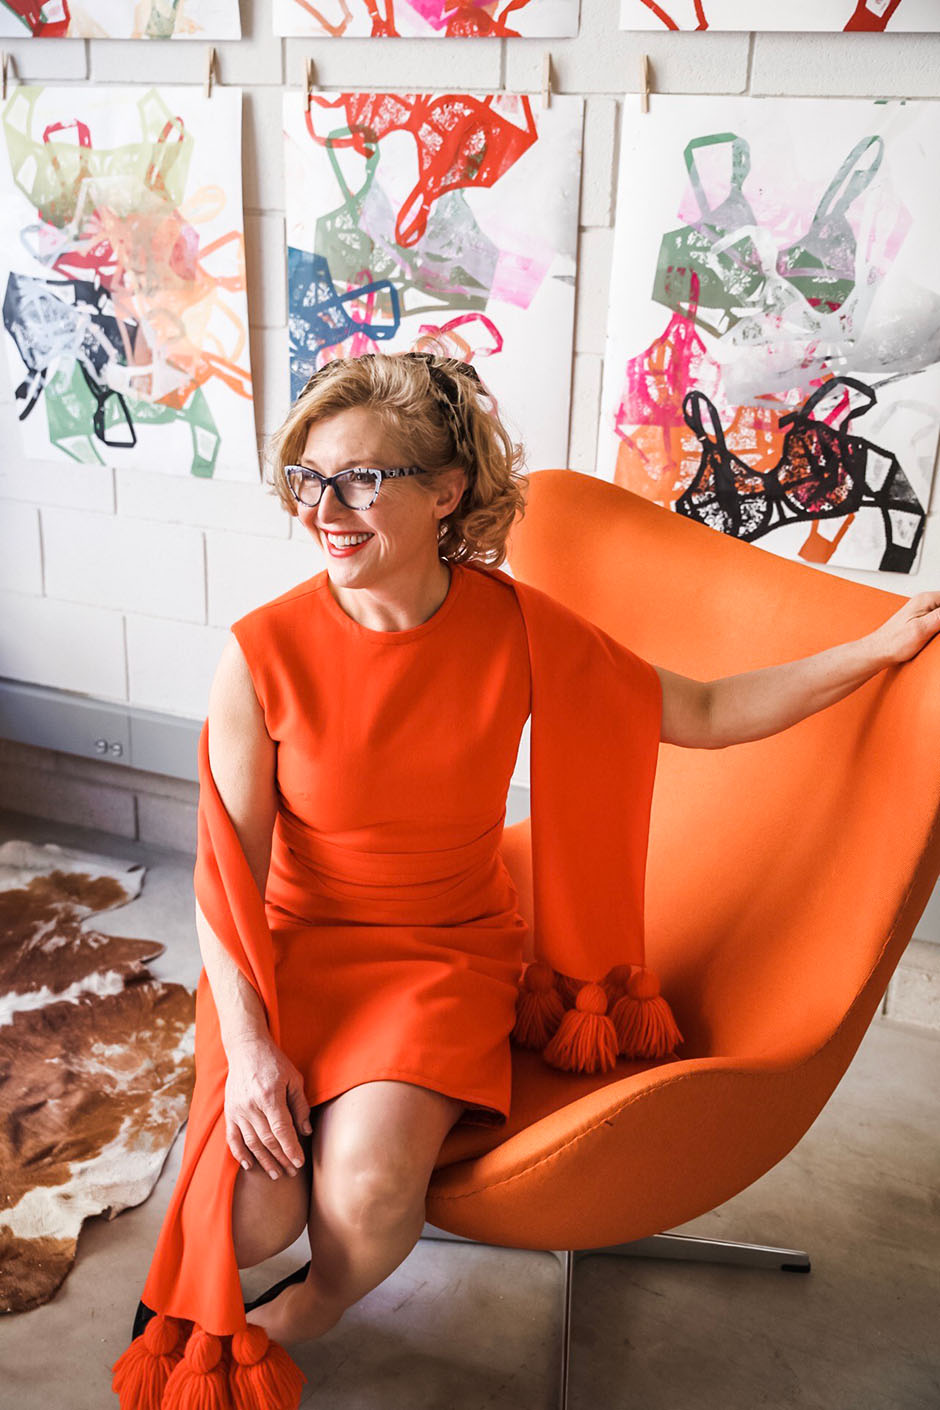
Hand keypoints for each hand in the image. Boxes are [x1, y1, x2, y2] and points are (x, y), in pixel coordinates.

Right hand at [224, 1033, 311, 1178]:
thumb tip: (305, 1132)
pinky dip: (240, 1154)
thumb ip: (300, 1105)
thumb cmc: (274, 1062)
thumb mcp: (294, 1078)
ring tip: (276, 1174)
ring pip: (251, 1142)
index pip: (281, 1130)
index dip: (291, 1149)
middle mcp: (251, 1106)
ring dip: (264, 1161)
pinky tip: (250, 1165)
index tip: (299, 1163)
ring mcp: (238, 1110)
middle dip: (281, 1159)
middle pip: (267, 1140)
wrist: (246, 1048)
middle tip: (292, 1172)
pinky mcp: (229, 1112)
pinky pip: (233, 1138)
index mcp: (269, 1096)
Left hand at [869, 591, 939, 666]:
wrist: (879, 651)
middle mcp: (924, 602)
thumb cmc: (893, 642)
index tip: (939, 627)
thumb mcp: (921, 629)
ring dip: (939, 626)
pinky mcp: (921, 620)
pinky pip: (937, 619)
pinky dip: (938, 628)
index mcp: (925, 599)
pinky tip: (933, 636)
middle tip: (936, 633)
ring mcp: (922, 611)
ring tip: (931, 635)